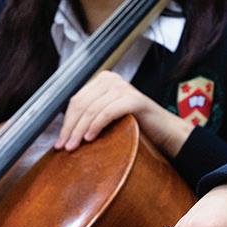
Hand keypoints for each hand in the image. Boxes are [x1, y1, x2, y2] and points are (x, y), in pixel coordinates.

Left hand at [56, 70, 192, 156]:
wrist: (166, 132)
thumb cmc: (137, 126)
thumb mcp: (108, 116)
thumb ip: (90, 115)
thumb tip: (64, 132)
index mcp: (102, 80)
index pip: (76, 101)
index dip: (66, 122)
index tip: (60, 141)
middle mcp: (111, 79)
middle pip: (81, 104)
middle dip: (71, 128)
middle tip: (65, 147)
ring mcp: (124, 87)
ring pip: (92, 109)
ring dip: (80, 130)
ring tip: (76, 146)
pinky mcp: (134, 99)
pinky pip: (108, 112)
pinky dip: (96, 125)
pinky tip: (91, 138)